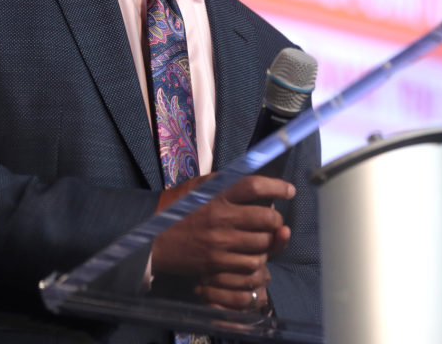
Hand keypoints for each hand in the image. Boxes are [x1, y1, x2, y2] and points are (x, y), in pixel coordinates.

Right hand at [152, 174, 293, 309]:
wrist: (152, 240)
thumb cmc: (175, 210)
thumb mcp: (197, 188)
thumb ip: (223, 182)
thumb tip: (250, 177)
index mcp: (217, 194)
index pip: (254, 186)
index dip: (277, 187)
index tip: (289, 190)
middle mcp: (221, 217)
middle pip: (267, 218)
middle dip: (276, 220)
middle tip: (273, 220)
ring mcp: (220, 242)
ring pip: (263, 243)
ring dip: (268, 242)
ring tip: (262, 238)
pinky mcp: (217, 263)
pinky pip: (250, 264)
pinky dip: (256, 260)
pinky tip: (251, 254)